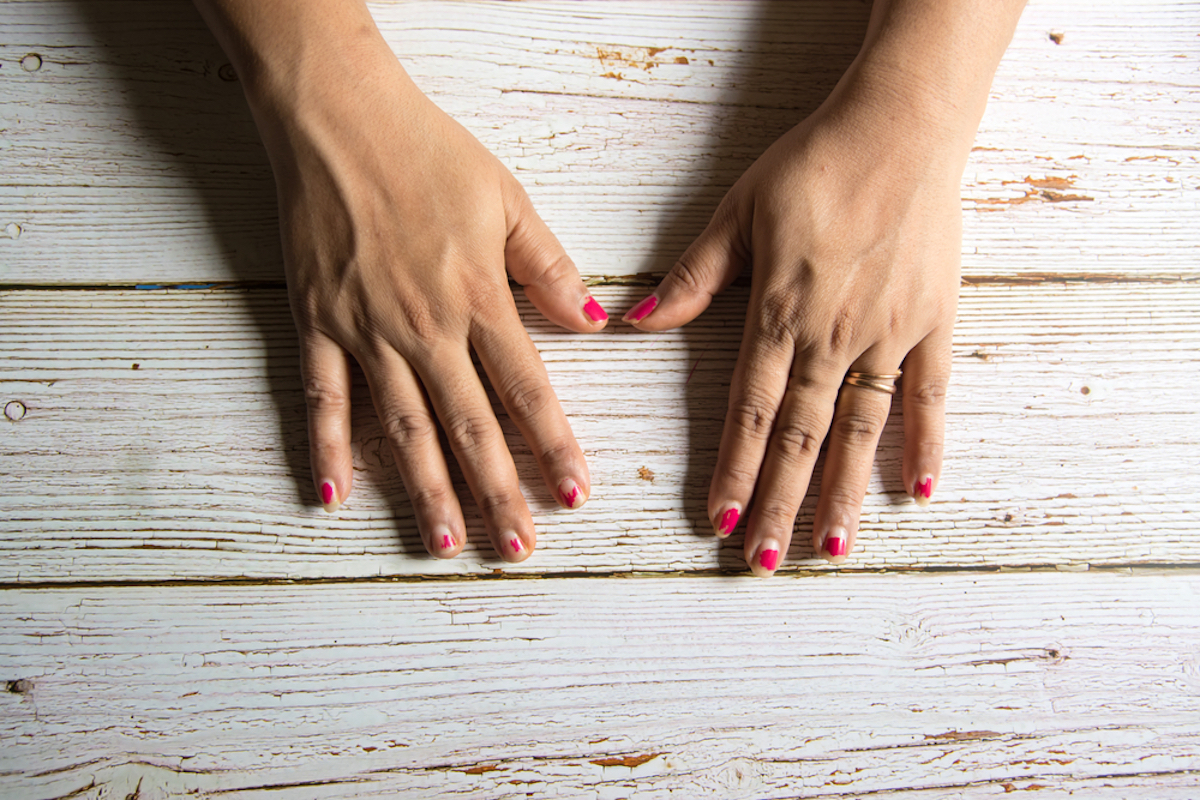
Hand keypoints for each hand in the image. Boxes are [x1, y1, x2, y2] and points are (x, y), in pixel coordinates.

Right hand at [256, 41, 606, 560]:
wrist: (336, 118)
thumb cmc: (426, 151)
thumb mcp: (507, 200)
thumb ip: (549, 270)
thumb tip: (594, 323)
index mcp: (480, 299)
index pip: (528, 392)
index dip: (554, 448)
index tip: (574, 497)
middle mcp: (426, 329)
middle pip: (470, 428)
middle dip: (498, 494)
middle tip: (516, 549)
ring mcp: (366, 332)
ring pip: (402, 429)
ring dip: (425, 491)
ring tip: (443, 542)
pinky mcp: (316, 324)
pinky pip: (322, 399)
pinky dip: (326, 448)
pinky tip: (333, 496)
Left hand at [624, 68, 970, 573]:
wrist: (902, 126)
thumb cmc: (815, 164)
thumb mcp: (739, 212)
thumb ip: (694, 277)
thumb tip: (636, 321)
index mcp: (780, 314)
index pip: (751, 411)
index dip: (733, 470)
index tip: (718, 522)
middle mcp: (833, 337)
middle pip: (802, 438)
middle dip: (778, 504)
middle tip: (762, 562)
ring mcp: (888, 335)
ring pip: (861, 432)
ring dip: (844, 494)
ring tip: (829, 549)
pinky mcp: (933, 323)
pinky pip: (929, 396)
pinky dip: (925, 444)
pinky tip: (917, 491)